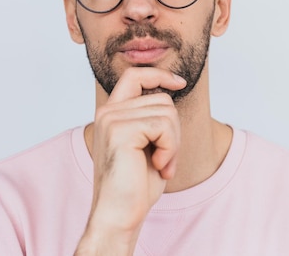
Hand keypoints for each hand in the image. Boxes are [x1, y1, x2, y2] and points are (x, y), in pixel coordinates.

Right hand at [76, 67, 186, 254]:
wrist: (119, 214)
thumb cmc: (135, 186)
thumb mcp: (147, 145)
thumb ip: (152, 118)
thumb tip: (171, 92)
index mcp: (111, 113)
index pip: (134, 75)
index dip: (159, 74)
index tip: (180, 83)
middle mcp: (108, 111)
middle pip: (162, 99)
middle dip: (174, 131)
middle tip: (166, 160)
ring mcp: (111, 119)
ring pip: (167, 112)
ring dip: (173, 143)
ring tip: (161, 165)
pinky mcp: (120, 130)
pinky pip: (163, 126)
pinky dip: (170, 148)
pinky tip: (159, 167)